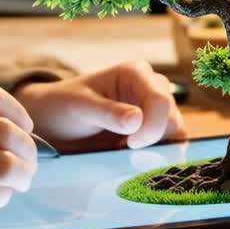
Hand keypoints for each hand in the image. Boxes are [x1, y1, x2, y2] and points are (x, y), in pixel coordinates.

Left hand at [13, 60, 188, 152]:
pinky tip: (131, 155)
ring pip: (174, 132)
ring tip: (123, 150)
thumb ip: (109, 113)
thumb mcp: (81, 107)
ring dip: (154, 147)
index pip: (159, 100)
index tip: (130, 144)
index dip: (151, 126)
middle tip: (123, 148)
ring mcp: (154, 109)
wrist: (55, 122)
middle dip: (152, 138)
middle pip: (171, 117)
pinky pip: (169, 143)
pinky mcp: (153, 128)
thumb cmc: (65, 106)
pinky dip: (156, 153)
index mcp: (135, 73)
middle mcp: (150, 87)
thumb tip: (137, 120)